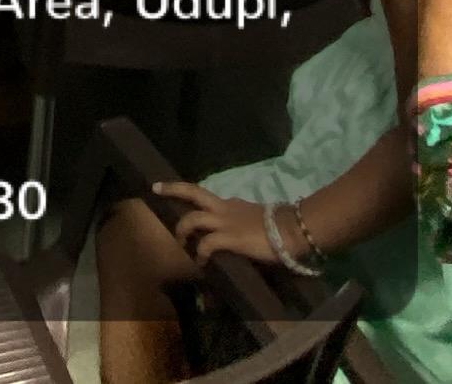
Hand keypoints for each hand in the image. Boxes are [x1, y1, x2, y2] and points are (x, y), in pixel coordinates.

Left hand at [151, 181, 279, 267]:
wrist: (295, 229)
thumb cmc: (282, 227)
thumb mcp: (258, 221)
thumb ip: (247, 225)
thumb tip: (247, 237)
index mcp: (232, 205)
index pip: (206, 197)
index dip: (190, 196)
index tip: (174, 192)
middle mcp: (225, 208)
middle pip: (193, 191)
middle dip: (173, 189)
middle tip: (156, 189)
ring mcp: (226, 222)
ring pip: (193, 218)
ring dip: (182, 230)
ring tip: (182, 243)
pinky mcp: (230, 237)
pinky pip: (207, 244)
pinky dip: (201, 253)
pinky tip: (202, 262)